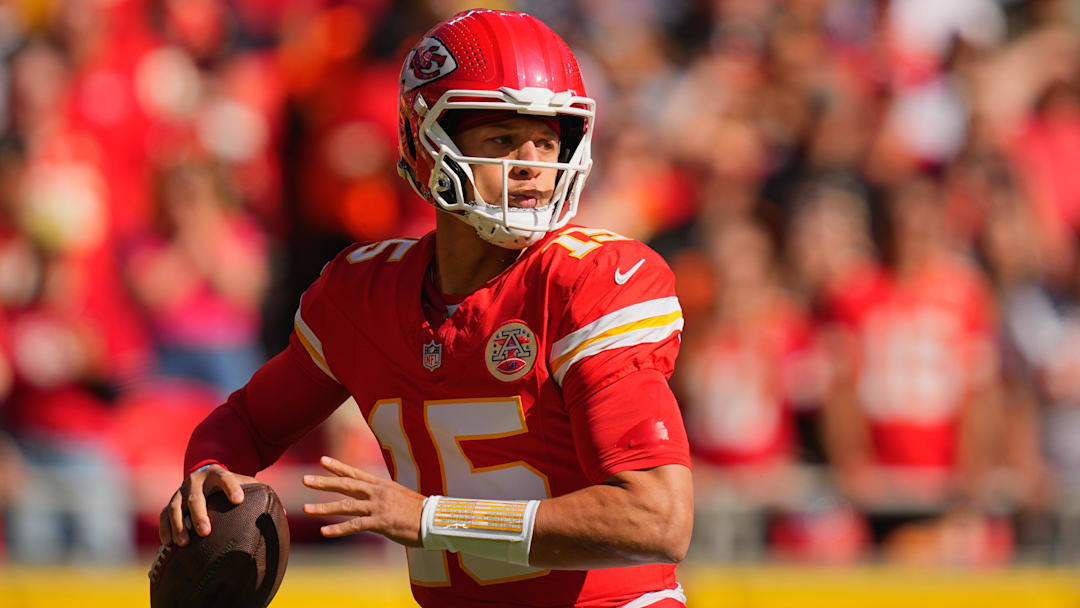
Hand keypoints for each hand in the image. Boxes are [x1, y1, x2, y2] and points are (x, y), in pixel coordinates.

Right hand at [159, 464, 258, 545]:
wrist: (206, 476)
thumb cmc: (230, 486)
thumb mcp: (243, 483)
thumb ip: (259, 493)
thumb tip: (282, 512)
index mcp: (217, 473)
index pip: (225, 478)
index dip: (231, 488)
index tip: (239, 501)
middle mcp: (196, 480)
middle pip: (196, 497)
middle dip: (199, 515)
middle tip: (205, 532)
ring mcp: (181, 491)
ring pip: (175, 507)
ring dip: (178, 525)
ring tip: (184, 543)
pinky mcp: (171, 501)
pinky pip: (164, 514)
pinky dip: (165, 528)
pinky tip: (168, 543)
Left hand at [302, 455, 424, 546]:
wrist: (434, 520)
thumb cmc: (419, 511)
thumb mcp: (400, 497)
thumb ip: (384, 496)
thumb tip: (373, 498)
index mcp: (382, 485)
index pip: (356, 473)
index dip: (338, 467)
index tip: (322, 460)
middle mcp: (378, 492)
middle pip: (346, 485)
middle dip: (324, 482)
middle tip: (305, 479)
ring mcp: (378, 507)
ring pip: (346, 505)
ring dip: (324, 507)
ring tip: (306, 508)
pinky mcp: (380, 522)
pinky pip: (355, 525)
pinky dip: (338, 529)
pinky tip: (324, 531)